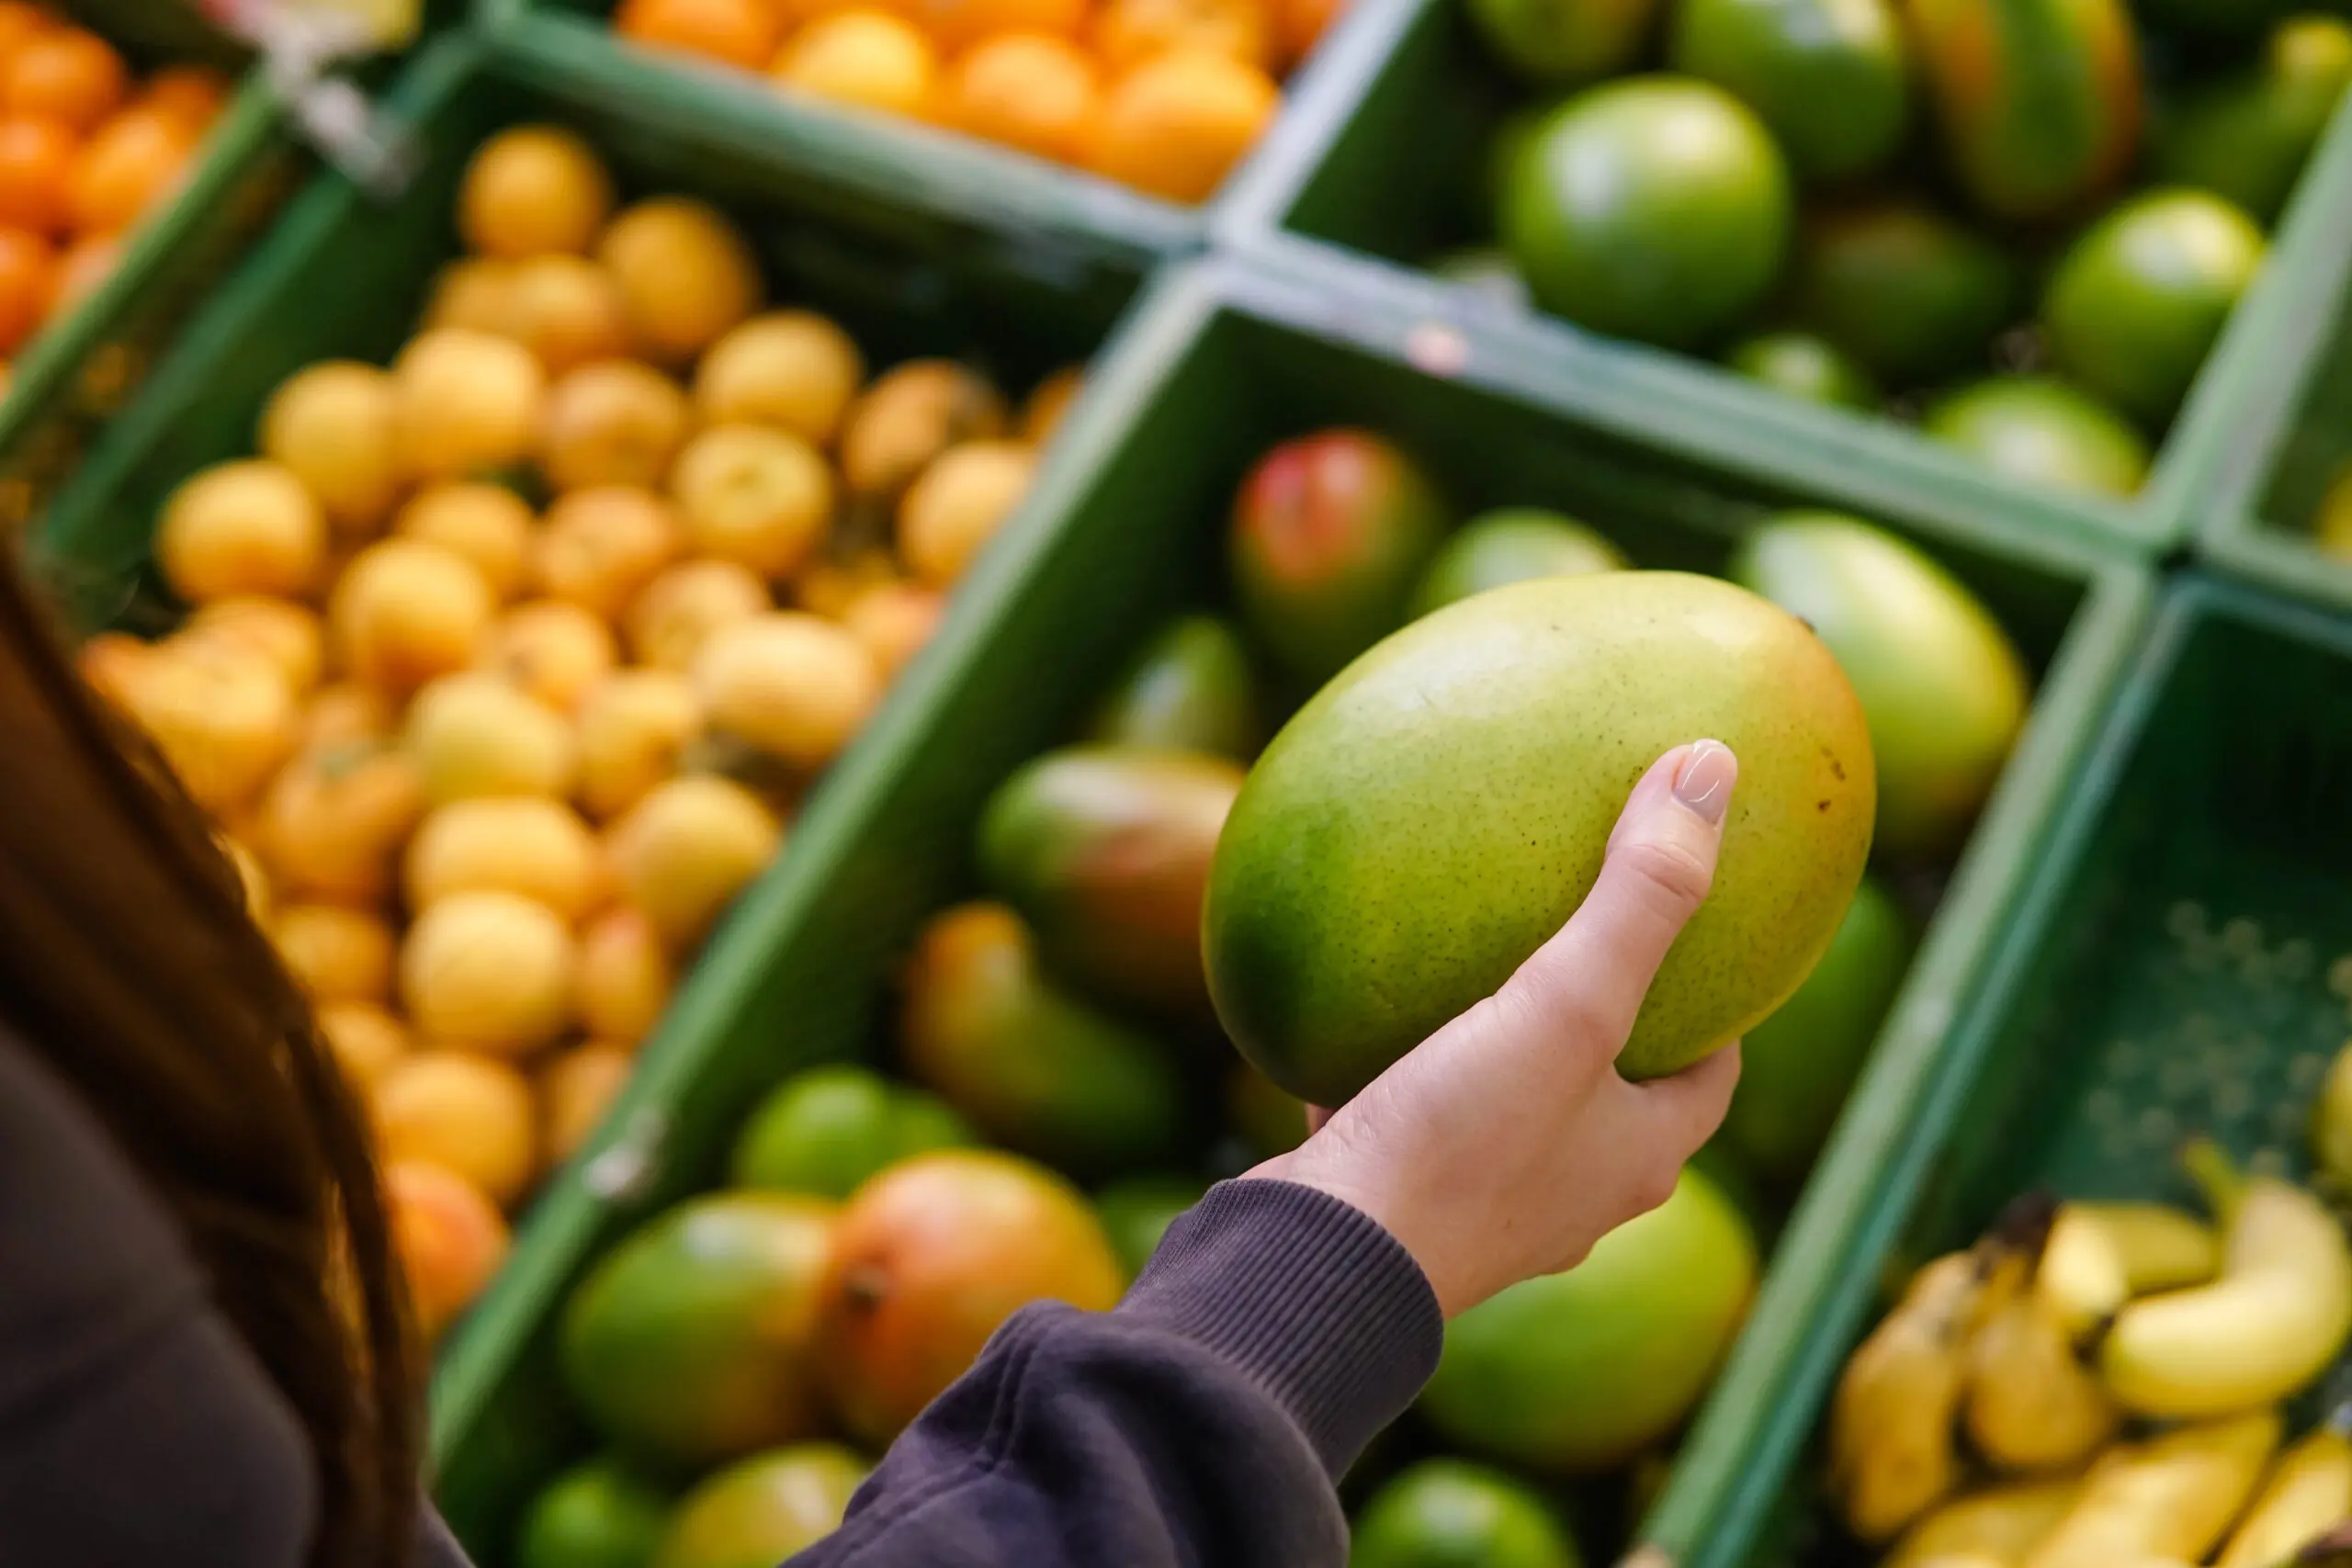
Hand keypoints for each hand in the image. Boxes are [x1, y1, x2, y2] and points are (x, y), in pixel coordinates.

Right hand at [1247, 741, 1744, 1317]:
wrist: (1323, 1262)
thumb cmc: (1463, 1144)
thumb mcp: (1570, 1003)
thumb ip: (1640, 892)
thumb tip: (1714, 765)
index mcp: (1637, 1161)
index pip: (1710, 1072)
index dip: (1715, 1003)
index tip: (1692, 932)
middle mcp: (1572, 1196)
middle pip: (1612, 1090)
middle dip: (1605, 1020)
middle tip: (1579, 931)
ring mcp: (1482, 1207)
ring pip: (1513, 1108)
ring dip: (1505, 1045)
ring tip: (1474, 962)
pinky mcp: (1401, 1202)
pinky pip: (1421, 1118)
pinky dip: (1409, 1064)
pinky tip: (1364, 1005)